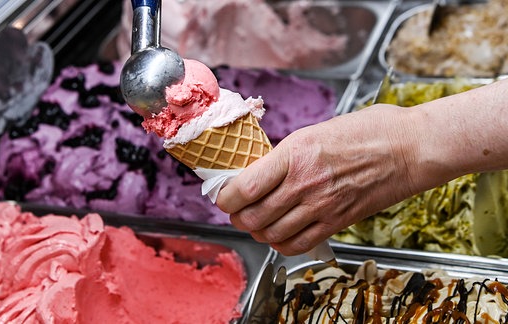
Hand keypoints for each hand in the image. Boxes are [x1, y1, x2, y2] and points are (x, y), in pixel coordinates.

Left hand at [216, 104, 422, 255]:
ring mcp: (321, 207)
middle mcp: (303, 184)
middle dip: (237, 215)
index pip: (243, 187)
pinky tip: (279, 234)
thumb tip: (258, 171)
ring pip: (270, 234)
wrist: (408, 149)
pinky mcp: (336, 223)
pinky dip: (280, 244)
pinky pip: (297, 245)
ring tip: (256, 221)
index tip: (225, 194)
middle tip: (237, 208)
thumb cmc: (367, 132)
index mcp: (294, 154)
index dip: (225, 196)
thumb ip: (285, 155)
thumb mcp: (315, 131)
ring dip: (256, 230)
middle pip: (252, 216)